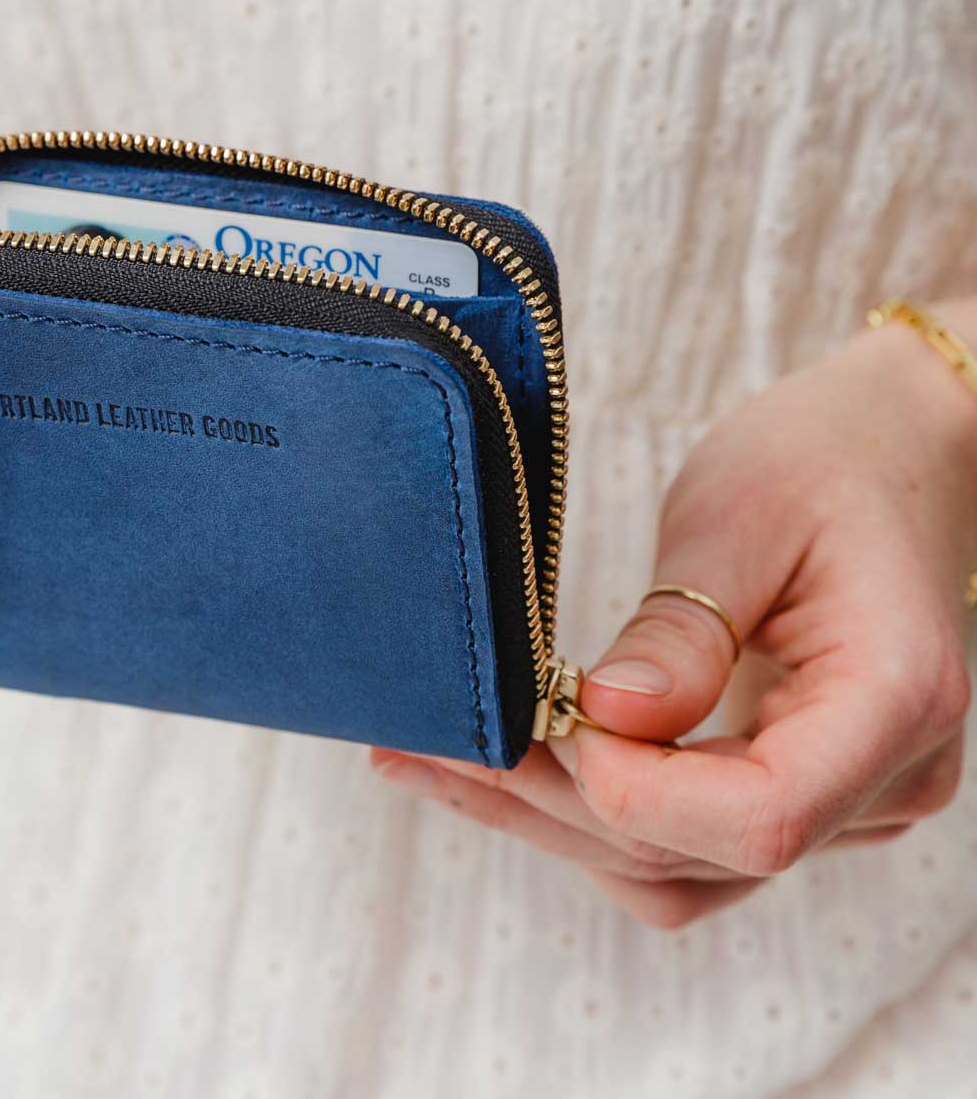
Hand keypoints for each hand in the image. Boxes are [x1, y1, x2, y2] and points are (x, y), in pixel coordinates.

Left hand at [374, 313, 976, 925]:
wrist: (890, 453)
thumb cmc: (824, 459)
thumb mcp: (742, 513)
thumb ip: (684, 629)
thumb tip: (603, 717)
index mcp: (894, 701)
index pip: (763, 816)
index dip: (634, 791)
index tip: (540, 717)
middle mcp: (882, 778)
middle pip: (698, 852)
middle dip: (549, 800)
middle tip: (428, 738)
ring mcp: (842, 800)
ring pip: (675, 868)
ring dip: (547, 818)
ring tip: (430, 757)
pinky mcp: (788, 788)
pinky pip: (678, 840)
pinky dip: (582, 810)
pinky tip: (496, 766)